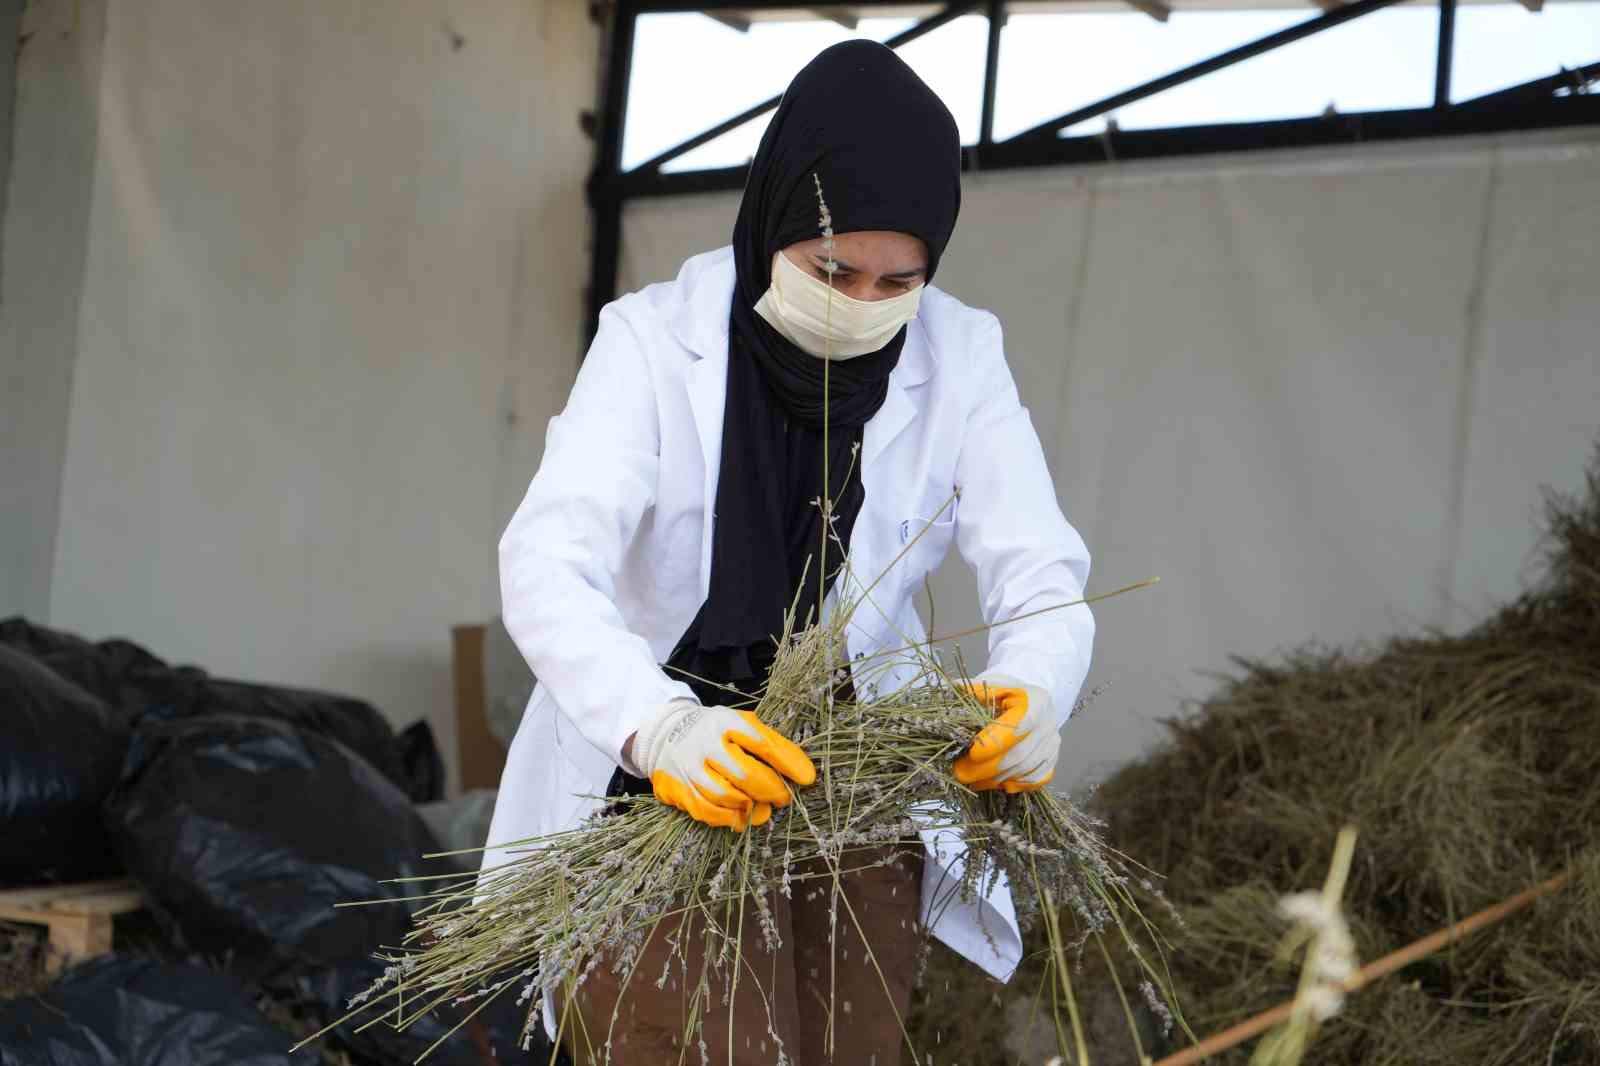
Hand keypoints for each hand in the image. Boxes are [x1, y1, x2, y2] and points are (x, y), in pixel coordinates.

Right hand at [631, 700, 815, 830]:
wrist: (665, 732)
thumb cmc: (717, 732)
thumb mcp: (744, 725)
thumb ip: (773, 745)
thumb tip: (804, 776)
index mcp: (726, 722)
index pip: (762, 743)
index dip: (787, 762)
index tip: (806, 778)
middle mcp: (705, 743)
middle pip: (745, 774)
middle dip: (771, 790)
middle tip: (782, 797)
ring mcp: (688, 767)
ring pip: (724, 796)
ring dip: (749, 806)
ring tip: (762, 807)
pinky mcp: (677, 787)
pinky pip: (705, 810)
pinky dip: (727, 818)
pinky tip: (741, 817)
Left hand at [952, 674, 1057, 792]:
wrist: (1027, 701)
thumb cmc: (1004, 693)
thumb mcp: (990, 685)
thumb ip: (973, 691)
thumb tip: (951, 692)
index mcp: (1036, 701)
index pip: (1017, 727)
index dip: (994, 744)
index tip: (970, 753)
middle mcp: (1049, 723)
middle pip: (1020, 754)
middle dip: (988, 768)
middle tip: (961, 774)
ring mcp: (1053, 743)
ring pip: (1025, 771)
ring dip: (996, 779)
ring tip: (973, 780)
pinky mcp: (1052, 759)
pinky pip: (1035, 779)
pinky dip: (1015, 784)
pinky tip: (995, 783)